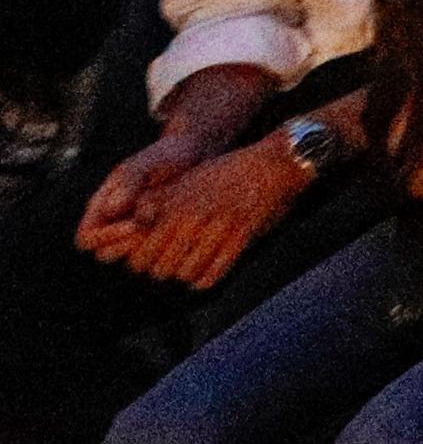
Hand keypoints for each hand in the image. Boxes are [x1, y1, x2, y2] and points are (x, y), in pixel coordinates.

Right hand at [76, 130, 206, 259]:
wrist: (199, 154)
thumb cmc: (168, 154)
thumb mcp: (147, 163)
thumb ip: (129, 183)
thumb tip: (114, 210)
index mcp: (103, 206)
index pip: (87, 238)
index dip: (105, 237)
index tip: (134, 225)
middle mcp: (116, 224)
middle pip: (106, 254)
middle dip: (127, 248)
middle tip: (154, 235)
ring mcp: (138, 232)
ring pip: (131, 259)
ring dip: (148, 252)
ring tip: (170, 236)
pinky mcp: (161, 237)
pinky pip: (156, 255)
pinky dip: (168, 252)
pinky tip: (186, 239)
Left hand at [111, 135, 307, 290]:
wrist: (269, 164)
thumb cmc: (224, 174)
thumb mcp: (183, 181)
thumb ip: (154, 204)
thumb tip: (133, 231)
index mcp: (169, 204)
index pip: (138, 253)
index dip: (142, 261)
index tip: (151, 257)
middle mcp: (187, 217)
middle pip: (159, 269)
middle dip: (165, 270)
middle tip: (174, 263)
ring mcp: (214, 227)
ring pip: (185, 274)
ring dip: (188, 273)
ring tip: (191, 266)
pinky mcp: (239, 236)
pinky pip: (213, 274)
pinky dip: (207, 279)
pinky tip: (207, 273)